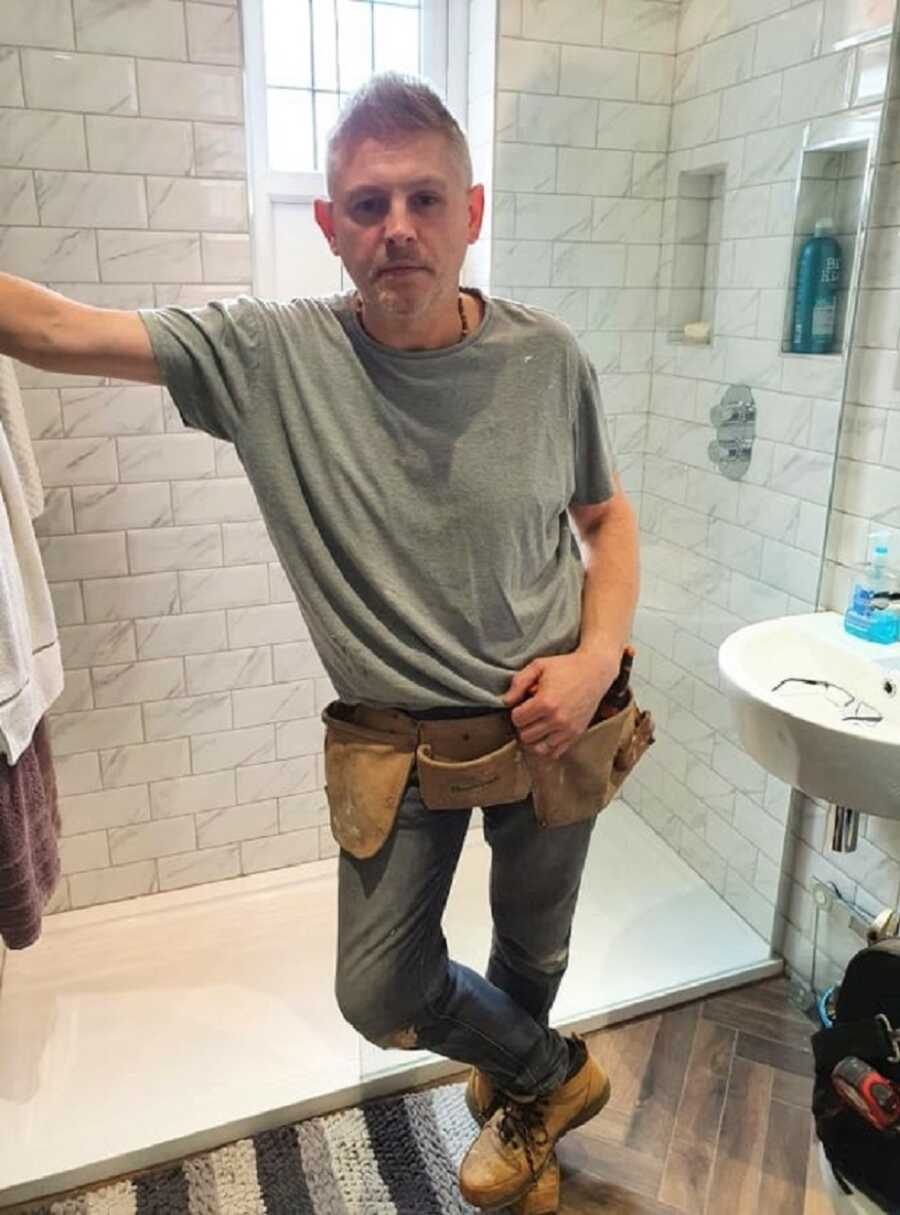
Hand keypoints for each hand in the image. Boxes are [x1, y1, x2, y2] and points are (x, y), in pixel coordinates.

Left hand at [503, 648, 620, 759]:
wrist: (594, 671)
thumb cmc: (565, 667)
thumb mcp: (538, 666)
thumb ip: (518, 682)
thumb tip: (506, 701)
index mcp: (545, 702)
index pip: (517, 719)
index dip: (516, 711)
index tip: (523, 704)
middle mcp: (557, 719)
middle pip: (525, 735)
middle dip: (524, 725)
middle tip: (530, 714)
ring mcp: (568, 729)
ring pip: (538, 748)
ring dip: (534, 737)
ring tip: (537, 725)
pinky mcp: (576, 734)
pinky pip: (555, 752)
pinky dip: (547, 746)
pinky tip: (547, 733)